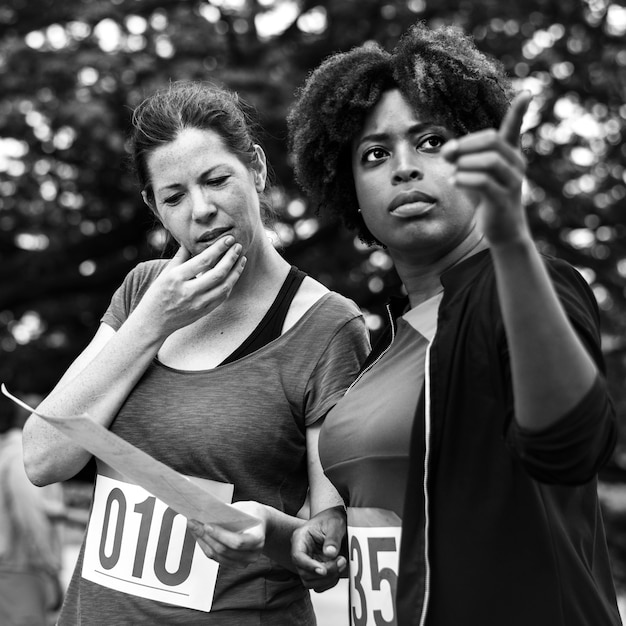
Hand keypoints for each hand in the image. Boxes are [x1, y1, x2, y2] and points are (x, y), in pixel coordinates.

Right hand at [135, 236, 246, 336]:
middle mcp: (188, 291)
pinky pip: (222, 297)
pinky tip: (234, 274)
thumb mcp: (164, 273)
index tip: (228, 238)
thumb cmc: (157, 294)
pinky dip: (230, 284)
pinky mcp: (203, 312)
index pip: (203, 260)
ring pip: (224, 287)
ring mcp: (198, 304)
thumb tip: (190, 239)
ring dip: (236, 272)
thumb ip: (180, 257)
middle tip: (239, 246)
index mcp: (176, 277)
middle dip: (231, 258)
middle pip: (217, 273)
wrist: (153, 322)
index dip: (218, 248)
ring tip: (242, 259)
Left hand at [187, 501, 265, 568]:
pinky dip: (205, 546)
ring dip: (202, 541)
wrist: (260, 525)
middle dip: (206, 536)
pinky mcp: (233, 564)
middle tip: (194, 523)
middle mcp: (252, 554)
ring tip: (193, 527)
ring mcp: (243, 562)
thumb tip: (206, 512)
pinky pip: (215, 558)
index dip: (221, 535)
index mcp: (258, 539)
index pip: (238, 542)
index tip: (207, 524)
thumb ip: (228, 513)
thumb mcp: (243, 509)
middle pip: (224, 550)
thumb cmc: (251, 514)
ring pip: (217, 556)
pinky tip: (198, 534)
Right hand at [291, 506, 346, 591]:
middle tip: (342, 561)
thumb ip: (333, 538)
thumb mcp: (335, 523)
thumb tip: (330, 554)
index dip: (309, 566)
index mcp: (300, 538)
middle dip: (325, 572)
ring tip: (342, 563)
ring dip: (328, 578)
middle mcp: (301, 552)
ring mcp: (307, 563)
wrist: (337, 521)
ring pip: (310, 582)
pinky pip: (319, 585)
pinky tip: (339, 569)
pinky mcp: (315, 571)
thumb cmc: (333, 519)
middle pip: (304, 573)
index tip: (323, 570)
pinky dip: (330, 582)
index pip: (298, 556)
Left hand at [441, 91, 532, 246]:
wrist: (503, 230)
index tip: (528, 93)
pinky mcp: (503, 200)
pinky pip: (483, 183)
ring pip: (489, 160)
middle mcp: (516, 164)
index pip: (515, 129)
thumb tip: (445, 149)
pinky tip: (455, 182)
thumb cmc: (487, 198)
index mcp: (510, 155)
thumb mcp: (477, 173)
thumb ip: (463, 158)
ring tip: (453, 172)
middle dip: (465, 144)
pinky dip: (465, 179)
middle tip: (446, 155)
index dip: (519, 112)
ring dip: (464, 163)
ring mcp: (512, 182)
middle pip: (492, 140)